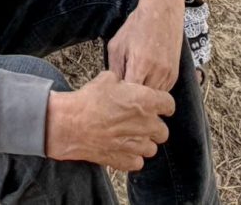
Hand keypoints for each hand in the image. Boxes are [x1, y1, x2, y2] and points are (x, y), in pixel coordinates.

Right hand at [45, 71, 173, 170]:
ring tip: (130, 137)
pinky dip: (132, 157)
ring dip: (144, 143)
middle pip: (163, 131)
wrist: (72, 124)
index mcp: (145, 101)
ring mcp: (137, 145)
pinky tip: (122, 148)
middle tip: (140, 122)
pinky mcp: (125, 160)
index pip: (169, 104)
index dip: (163, 104)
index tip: (158, 105)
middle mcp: (146, 125)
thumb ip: (122, 83)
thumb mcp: (107, 79)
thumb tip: (122, 84)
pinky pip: (138, 162)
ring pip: (152, 149)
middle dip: (155, 127)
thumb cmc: (89, 100)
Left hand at [106, 0, 184, 91]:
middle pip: (142, 100)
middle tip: (121, 96)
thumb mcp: (117, 45)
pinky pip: (162, 92)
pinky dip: (152, 90)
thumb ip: (114, 70)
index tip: (113, 97)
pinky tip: (144, 81)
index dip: (120, 98)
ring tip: (132, 88)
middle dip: (131, 100)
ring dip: (143, 97)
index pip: (129, 96)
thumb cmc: (136, 26)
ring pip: (153, 99)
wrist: (162, 11)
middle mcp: (157, 72)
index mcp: (140, 64)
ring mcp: (168, 75)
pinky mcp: (174, 75)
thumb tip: (113, 89)